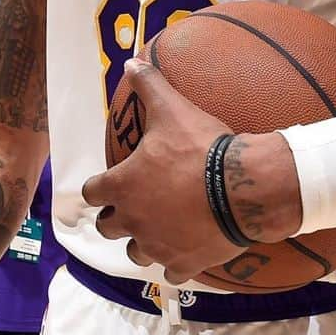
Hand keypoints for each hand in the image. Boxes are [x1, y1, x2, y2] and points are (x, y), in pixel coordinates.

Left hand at [82, 59, 300, 284]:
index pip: (92, 192)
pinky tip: (184, 251)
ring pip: (135, 253)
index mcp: (123, 185)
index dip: (99, 187)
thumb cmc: (202, 147)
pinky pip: (169, 273)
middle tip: (136, 204)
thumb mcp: (172, 109)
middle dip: (118, 216)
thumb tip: (130, 61)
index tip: (109, 184)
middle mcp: (132, 220)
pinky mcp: (183, 263)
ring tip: (159, 229)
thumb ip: (149, 85)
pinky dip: (174, 264)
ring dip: (143, 242)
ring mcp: (157, 246)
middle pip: (109, 227)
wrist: (243, 187)